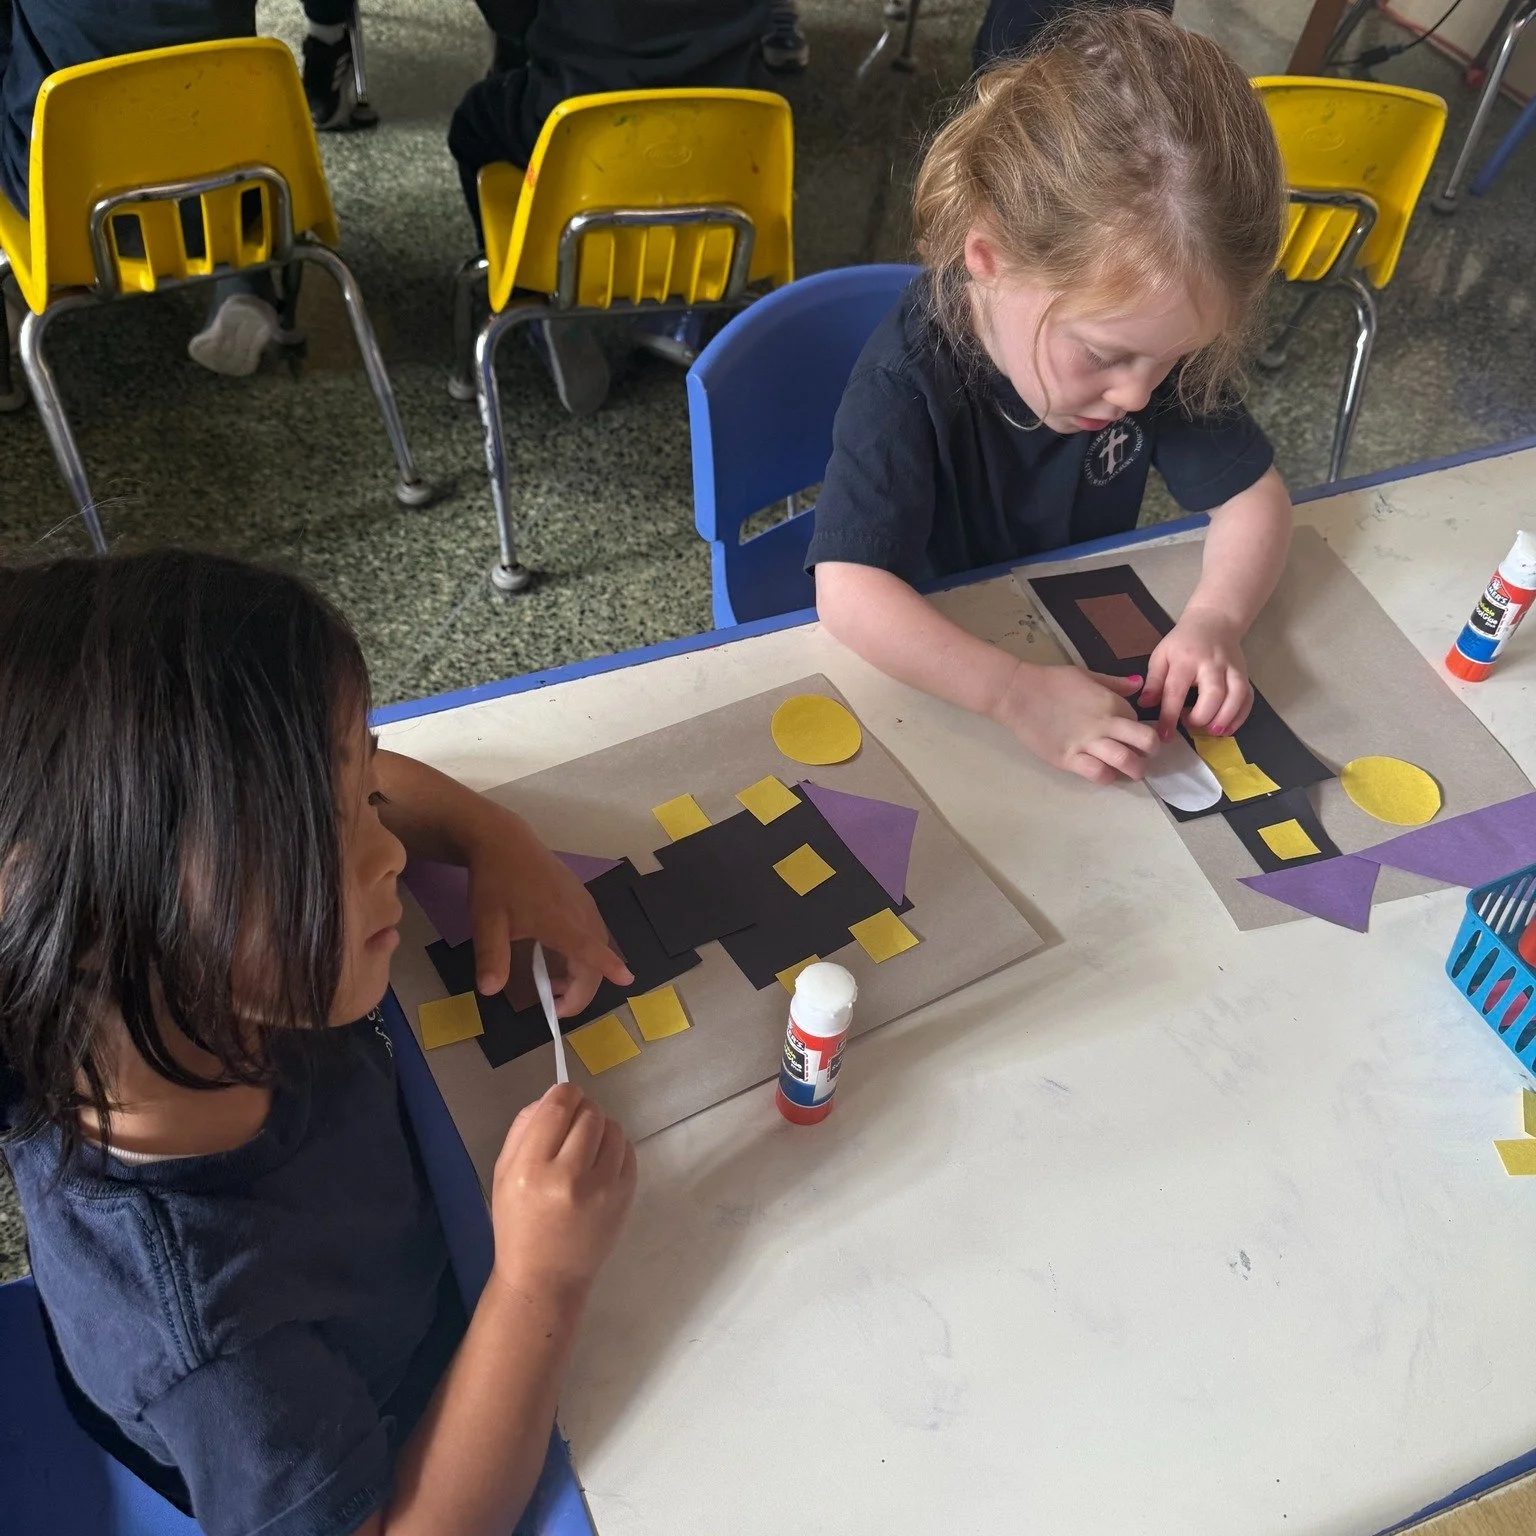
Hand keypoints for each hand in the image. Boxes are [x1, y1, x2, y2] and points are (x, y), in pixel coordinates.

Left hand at [467, 812, 631, 1013]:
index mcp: (558, 920)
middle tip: (557, 1008)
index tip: (626, 980)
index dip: (609, 965)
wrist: (503, 841)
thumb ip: (490, 957)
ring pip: (597, 943)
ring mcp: (582, 903)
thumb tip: (489, 991)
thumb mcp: (485, 922)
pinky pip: (593, 931)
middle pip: (596, 955)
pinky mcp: (580, 897)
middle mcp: (578, 912)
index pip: (590, 948)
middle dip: (583, 988)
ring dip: (584, 972)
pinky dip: (586, 953)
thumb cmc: (495, 882)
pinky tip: (564, 958)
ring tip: (556, 987)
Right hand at [491, 1085, 636, 1300]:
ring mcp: (603, 1188)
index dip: (563, 1094)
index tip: (562, 1099)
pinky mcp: (625, 1197)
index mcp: (531, 1170)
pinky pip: (628, 1149)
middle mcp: (569, 1176)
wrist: (546, 1278)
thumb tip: (552, 1096)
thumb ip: (523, 1129)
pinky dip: (615, 1147)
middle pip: (589, 1112)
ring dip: (600, 1128)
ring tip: (586, 1147)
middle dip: (580, 1111)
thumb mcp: (503, 1174)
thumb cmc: (517, 1224)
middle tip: (571, 1128)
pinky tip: (600, 1162)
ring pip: (613, 1127)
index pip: (558, 1107)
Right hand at [991, 661, 1160, 784]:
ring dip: (1134, 770)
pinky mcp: (1068, 759)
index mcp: (1111, 702)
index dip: (1139, 729)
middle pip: (1146, 742)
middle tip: (1143, 757)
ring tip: (1129, 772)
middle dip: (1151, 753)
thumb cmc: (1051, 681)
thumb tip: (1138, 684)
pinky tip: (1102, 773)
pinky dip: (1106, 777)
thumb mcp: (1086, 674)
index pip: (1140, 721)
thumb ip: (1114, 683)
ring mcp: (1087, 743)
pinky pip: (1097, 774)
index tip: (1131, 735)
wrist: (1017, 693)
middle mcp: (1105, 724)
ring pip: (1126, 762)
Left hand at [1141, 607, 1251, 741]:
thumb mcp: (1162, 655)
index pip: (1176, 691)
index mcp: (1186, 659)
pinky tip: (1227, 728)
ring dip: (1225, 718)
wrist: (1214, 621)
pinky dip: (1240, 716)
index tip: (1164, 735)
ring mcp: (1232, 669)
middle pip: (1213, 694)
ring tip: (1212, 732)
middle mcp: (1212, 664)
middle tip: (1190, 727)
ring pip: (1236, 695)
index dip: (1169, 716)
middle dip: (1202, 717)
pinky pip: (1248, 697)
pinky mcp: (1245, 674)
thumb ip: (1154, 681)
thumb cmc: (1183, 643)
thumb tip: (1145, 705)